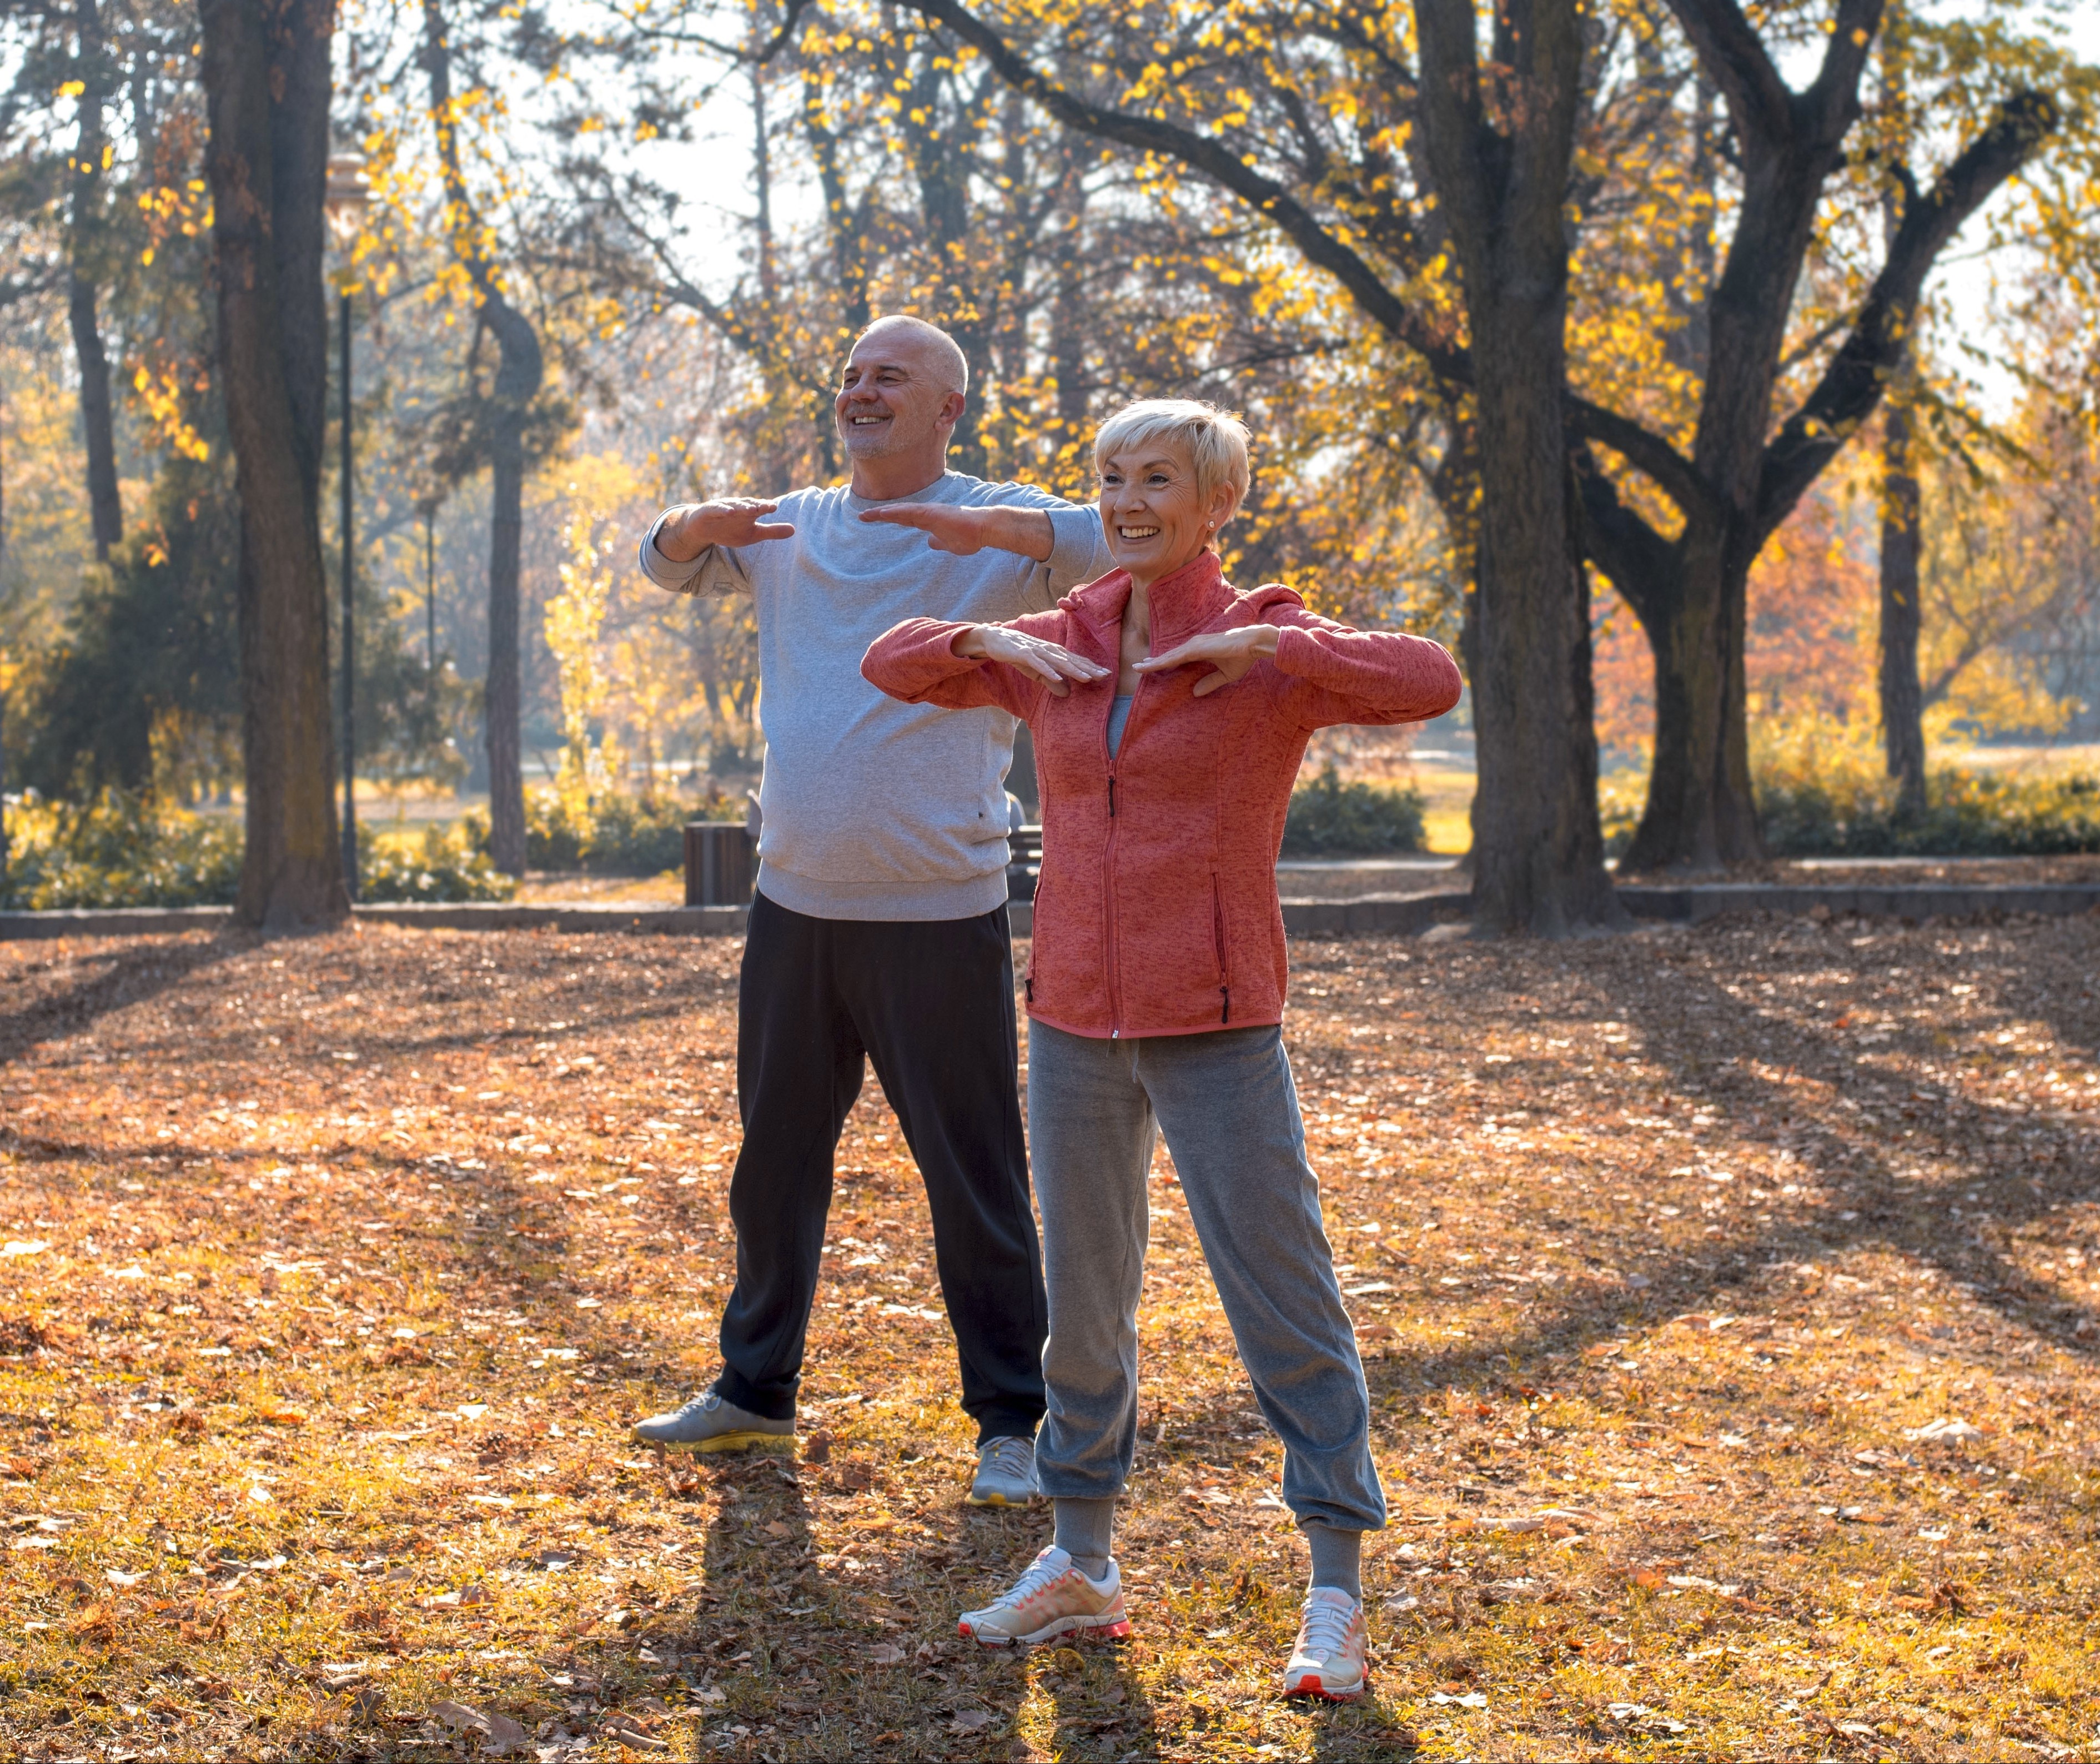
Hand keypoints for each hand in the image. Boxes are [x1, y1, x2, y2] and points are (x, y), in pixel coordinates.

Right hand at [654, 497, 794, 561]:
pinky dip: (723, 510)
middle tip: (767, 506)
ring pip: (734, 506)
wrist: (703, 530)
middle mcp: (738, 507)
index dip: (766, 507)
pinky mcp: (710, 510)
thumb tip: (794, 530)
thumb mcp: (753, 534)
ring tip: (751, 509)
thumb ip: (772, 531)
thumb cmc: (730, 530)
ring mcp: (723, 507)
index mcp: (749, 512)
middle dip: (757, 505)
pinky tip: (729, 512)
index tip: (774, 507)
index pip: (759, 508)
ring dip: (743, 506)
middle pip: (748, 504)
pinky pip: (717, 509)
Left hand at [859, 502, 1052, 559]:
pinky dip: (895, 513)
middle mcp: (927, 514)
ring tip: (866, 515)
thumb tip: (929, 542)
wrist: (984, 529)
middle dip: (880, 515)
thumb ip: (938, 542)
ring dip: (883, 513)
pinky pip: (909, 513)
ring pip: (901, 512)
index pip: (905, 519)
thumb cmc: (971, 536)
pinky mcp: (932, 513)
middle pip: (899, 514)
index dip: (890, 519)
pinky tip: (883, 514)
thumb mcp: (949, 544)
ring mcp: (929, 512)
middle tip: (863, 516)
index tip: (875, 520)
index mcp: (929, 521)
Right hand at [954, 624, 1108, 697]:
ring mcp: (1037, 651)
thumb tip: (1067, 693)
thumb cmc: (1019, 654)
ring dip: (1073, 670)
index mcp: (1054, 653)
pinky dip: (1047, 670)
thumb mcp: (1037, 672)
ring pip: (1058, 662)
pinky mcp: (1024, 654)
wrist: (995, 639)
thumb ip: (1051, 681)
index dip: (1091, 667)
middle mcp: (1049, 650)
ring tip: (1087, 678)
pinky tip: (1057, 677)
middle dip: (1089, 668)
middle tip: (1105, 676)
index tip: (1106, 675)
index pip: (1076, 661)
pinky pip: (1037, 663)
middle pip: (1072, 660)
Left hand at [1134, 624, 1280, 696]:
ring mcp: (1194, 645)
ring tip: (1137, 668)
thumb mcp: (1225, 675)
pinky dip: (1161, 662)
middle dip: (1154, 662)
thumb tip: (1195, 693)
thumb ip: (1210, 683)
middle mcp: (1194, 645)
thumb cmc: (1242, 656)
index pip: (1177, 658)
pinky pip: (1174, 657)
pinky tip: (1150, 666)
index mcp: (1200, 651)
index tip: (1152, 665)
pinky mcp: (1196, 648)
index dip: (1164, 662)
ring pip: (1168, 656)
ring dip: (1153, 663)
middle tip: (1138, 666)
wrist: (1253, 644)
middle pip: (1169, 656)